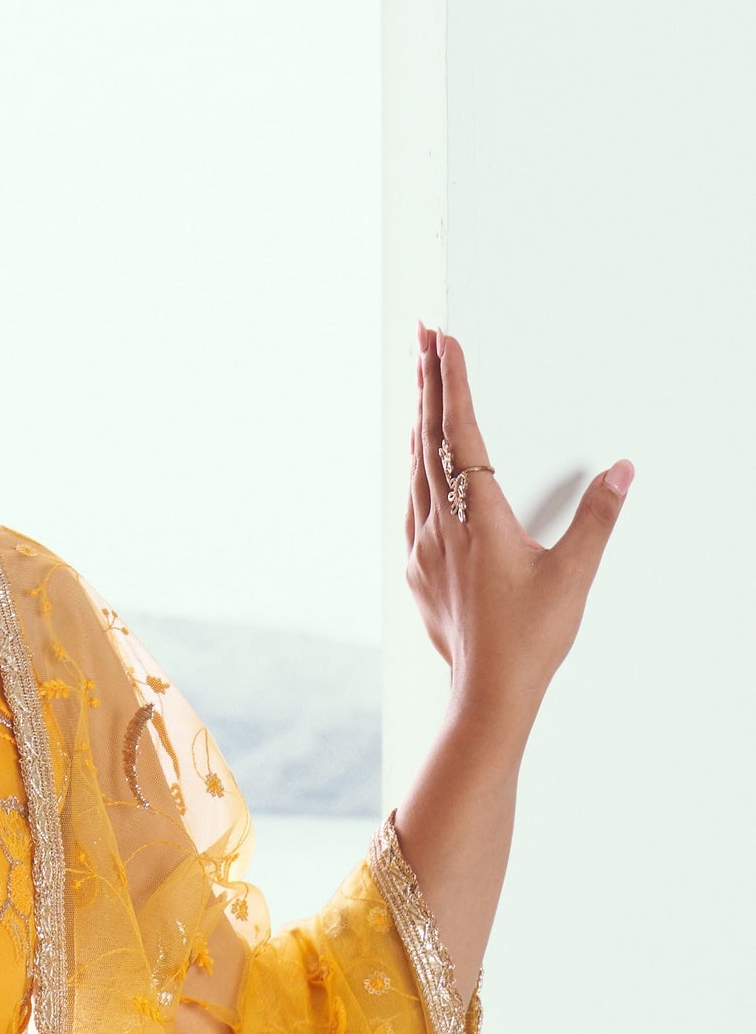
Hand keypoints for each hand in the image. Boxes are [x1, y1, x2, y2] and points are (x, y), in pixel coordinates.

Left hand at [407, 324, 631, 728]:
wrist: (487, 695)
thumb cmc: (529, 640)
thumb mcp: (574, 575)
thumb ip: (598, 519)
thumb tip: (621, 473)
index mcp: (477, 520)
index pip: (459, 435)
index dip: (451, 384)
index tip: (442, 342)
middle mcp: (440, 529)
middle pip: (428, 441)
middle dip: (428, 385)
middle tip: (422, 338)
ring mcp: (424, 551)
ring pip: (416, 471)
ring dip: (419, 424)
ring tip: (420, 385)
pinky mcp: (419, 573)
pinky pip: (413, 507)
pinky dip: (416, 472)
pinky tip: (419, 465)